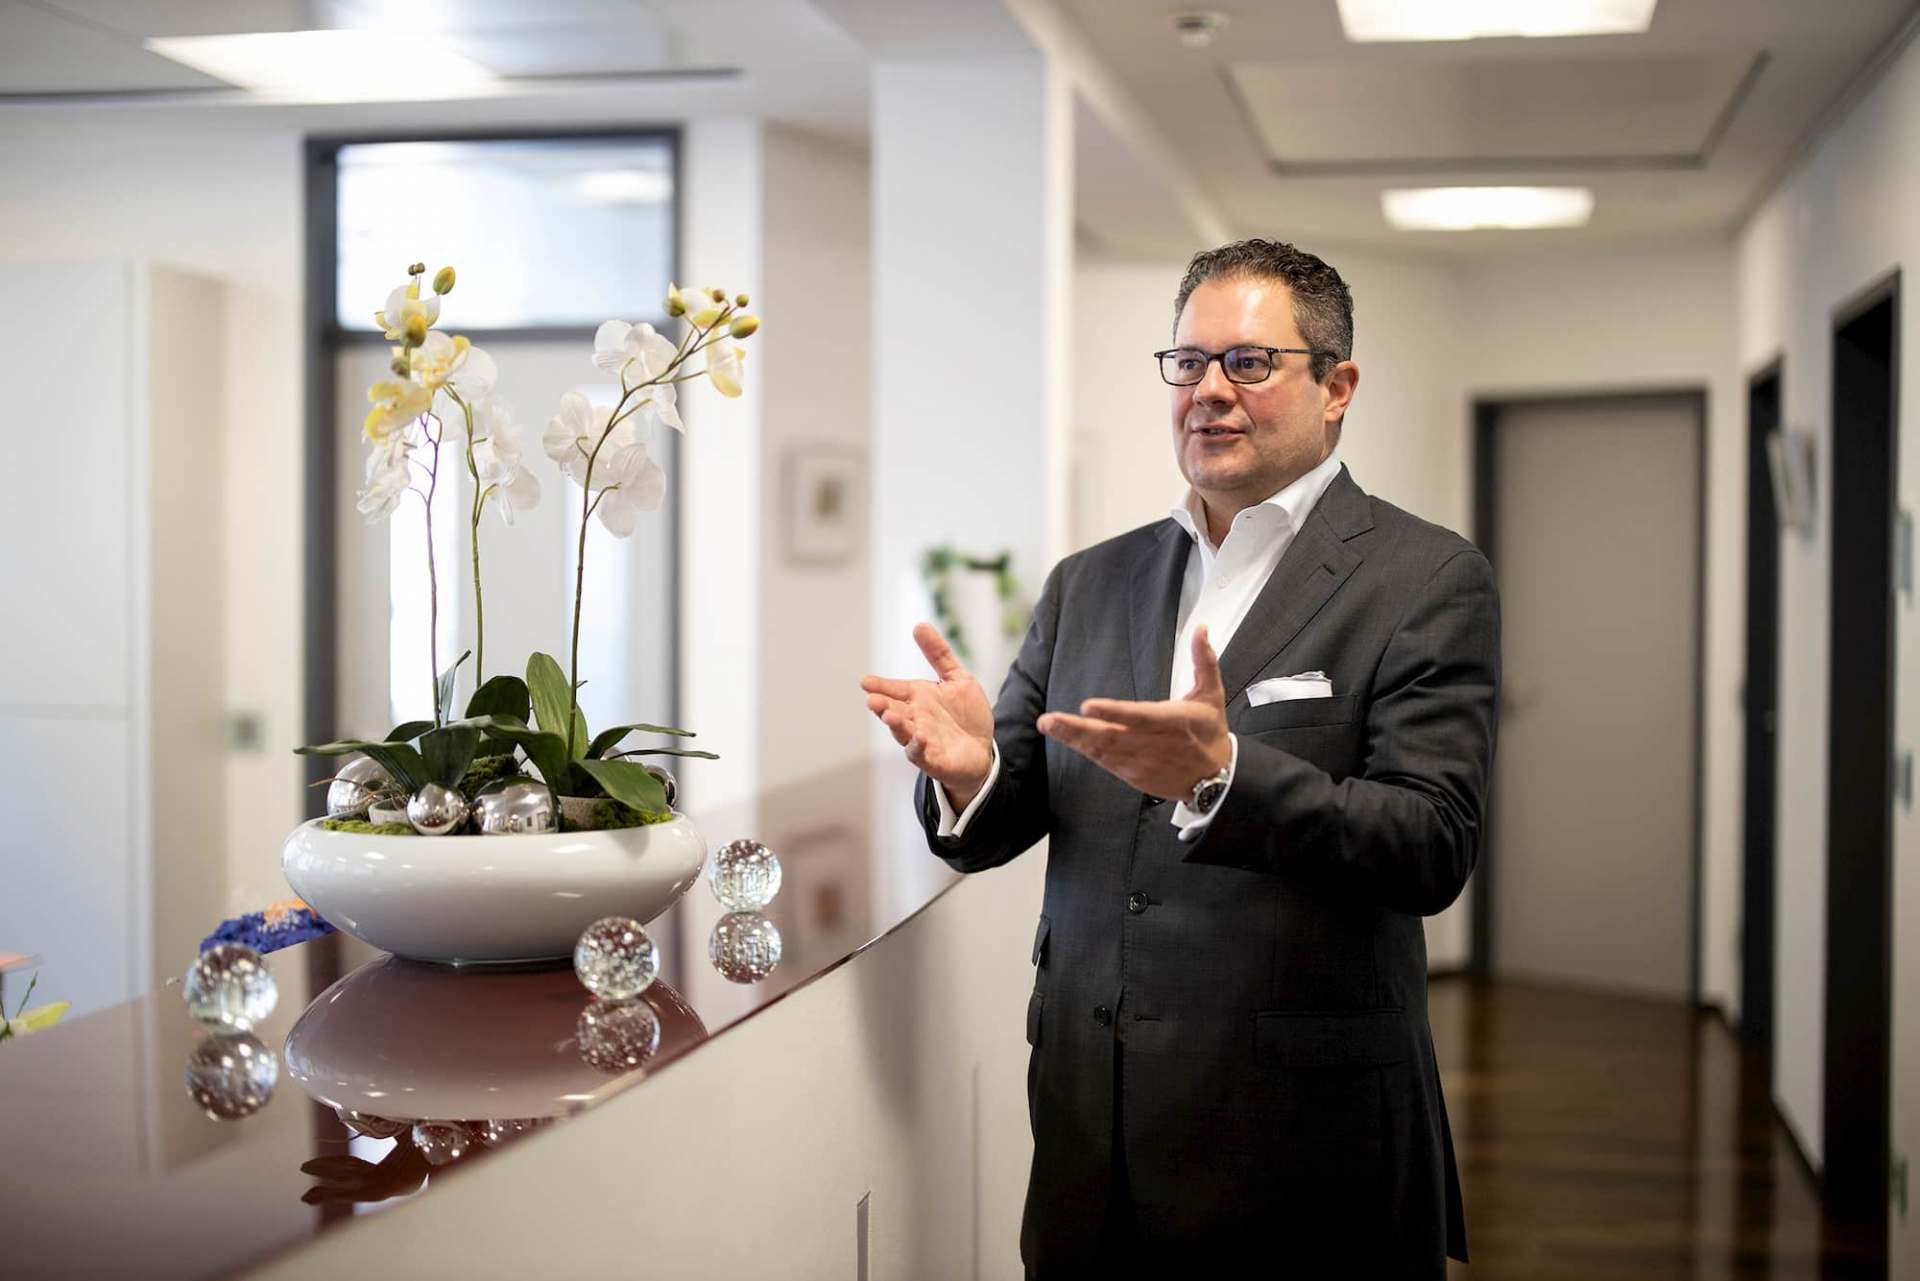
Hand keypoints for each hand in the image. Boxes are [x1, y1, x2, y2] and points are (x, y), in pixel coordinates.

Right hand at [861, 623, 995, 808]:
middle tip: (872, 699)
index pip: (894, 689)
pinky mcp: (933, 759)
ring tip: (888, 715)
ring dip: (896, 725)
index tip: (866, 681)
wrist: (982, 748)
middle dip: (882, 705)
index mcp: (918, 698)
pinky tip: (920, 737)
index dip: (881, 686)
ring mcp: (921, 740)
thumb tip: (919, 625)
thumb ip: (939, 654)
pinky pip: (921, 753)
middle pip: (893, 710)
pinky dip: (918, 746)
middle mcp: (915, 718)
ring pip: (903, 732)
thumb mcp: (957, 679)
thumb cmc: (965, 715)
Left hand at [1037, 624, 1231, 800]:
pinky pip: (1105, 762)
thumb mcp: (1211, 695)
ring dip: (1073, 738)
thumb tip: (1201, 630)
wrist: (1215, 779)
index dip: (1113, 712)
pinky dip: (1086, 751)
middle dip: (1077, 729)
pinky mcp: (1134, 775)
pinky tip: (1066, 739)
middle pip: (1111, 736)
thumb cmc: (1209, 733)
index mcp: (1172, 721)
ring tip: (1048, 725)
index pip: (1139, 716)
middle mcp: (1153, 743)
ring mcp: (1141, 762)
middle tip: (1049, 719)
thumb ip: (1204, 661)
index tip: (1088, 706)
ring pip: (1102, 750)